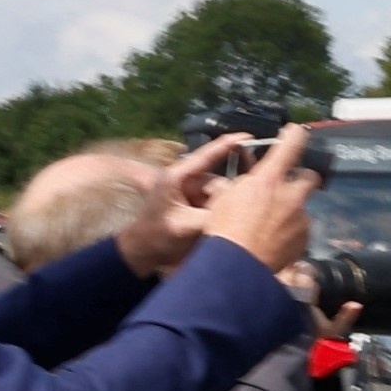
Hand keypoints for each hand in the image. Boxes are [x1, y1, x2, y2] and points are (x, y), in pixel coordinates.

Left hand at [119, 136, 251, 273]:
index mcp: (177, 177)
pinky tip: (219, 225)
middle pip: (220, 181)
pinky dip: (221, 214)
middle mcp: (187, 182)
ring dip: (224, 209)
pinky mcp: (197, 207)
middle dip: (227, 197)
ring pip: (222, 195)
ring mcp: (193, 194)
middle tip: (224, 215)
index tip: (248, 136)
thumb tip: (239, 210)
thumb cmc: (155, 237)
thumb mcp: (184, 227)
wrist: (142, 254)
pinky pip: (218, 205)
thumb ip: (212, 217)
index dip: (228, 144)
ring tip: (215, 226)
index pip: (206, 156)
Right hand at [186, 126, 323, 275]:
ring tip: (269, 223)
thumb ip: (232, 186)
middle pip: (309, 177)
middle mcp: (291, 196)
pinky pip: (300, 229)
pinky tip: (273, 240)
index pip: (290, 147)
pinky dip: (290, 231)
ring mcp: (301, 218)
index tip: (297, 131)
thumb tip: (226, 184)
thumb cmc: (224, 229)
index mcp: (269, 179)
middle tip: (285, 186)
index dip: (296, 136)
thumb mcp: (220, 199)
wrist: (237, 265)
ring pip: (302, 207)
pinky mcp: (304, 239)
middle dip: (300, 178)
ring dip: (290, 210)